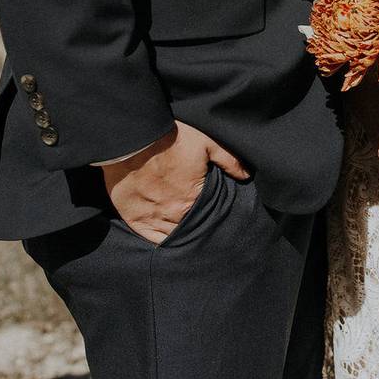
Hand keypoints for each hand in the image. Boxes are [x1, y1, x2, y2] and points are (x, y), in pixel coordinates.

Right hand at [100, 120, 249, 243]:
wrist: (132, 138)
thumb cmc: (170, 139)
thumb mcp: (207, 143)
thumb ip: (229, 160)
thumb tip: (246, 175)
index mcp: (193, 199)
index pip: (208, 217)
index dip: (212, 216)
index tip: (213, 214)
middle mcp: (174, 214)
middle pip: (191, 228)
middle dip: (197, 227)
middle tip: (201, 225)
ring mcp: (153, 218)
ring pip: (172, 236)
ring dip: (180, 234)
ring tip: (186, 233)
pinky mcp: (134, 218)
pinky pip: (150, 238)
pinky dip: (159, 240)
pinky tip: (167, 240)